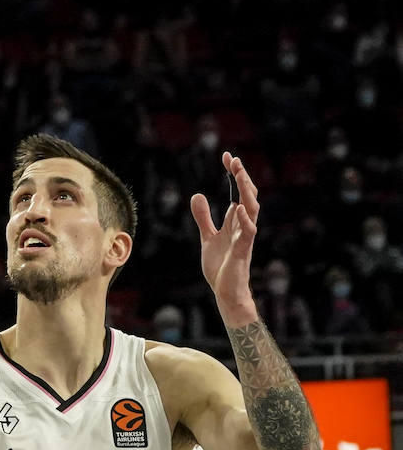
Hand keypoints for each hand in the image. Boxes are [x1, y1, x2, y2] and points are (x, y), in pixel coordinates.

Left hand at [191, 152, 259, 319]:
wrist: (225, 292)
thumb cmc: (220, 266)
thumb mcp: (207, 237)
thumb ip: (204, 217)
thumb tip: (198, 195)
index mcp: (235, 222)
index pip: (238, 193)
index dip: (234, 175)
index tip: (227, 157)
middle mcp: (243, 227)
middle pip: (248, 197)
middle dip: (242, 178)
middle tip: (234, 159)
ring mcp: (244, 238)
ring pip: (252, 211)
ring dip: (246, 192)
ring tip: (240, 174)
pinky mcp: (242, 251)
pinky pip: (248, 234)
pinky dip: (245, 220)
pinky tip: (238, 207)